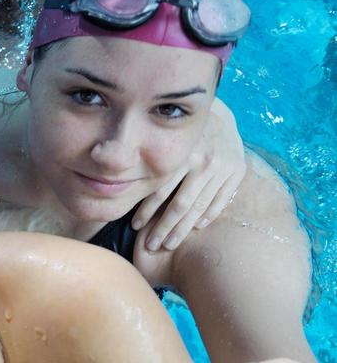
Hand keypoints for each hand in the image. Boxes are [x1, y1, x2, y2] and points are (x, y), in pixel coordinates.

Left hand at [133, 103, 244, 249]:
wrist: (219, 116)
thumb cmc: (182, 136)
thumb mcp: (166, 144)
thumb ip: (152, 167)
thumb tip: (124, 191)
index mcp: (180, 155)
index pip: (161, 191)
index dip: (147, 212)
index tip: (135, 227)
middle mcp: (203, 162)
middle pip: (180, 205)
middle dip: (164, 228)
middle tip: (151, 246)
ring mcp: (222, 168)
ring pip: (199, 207)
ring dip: (183, 229)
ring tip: (169, 244)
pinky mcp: (237, 171)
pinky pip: (221, 200)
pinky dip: (209, 215)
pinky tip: (196, 228)